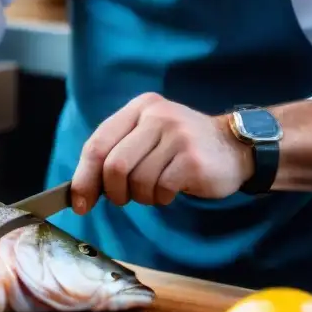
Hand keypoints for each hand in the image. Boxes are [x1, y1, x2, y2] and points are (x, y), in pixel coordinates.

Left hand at [70, 93, 254, 213]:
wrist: (233, 147)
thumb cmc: (179, 148)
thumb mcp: (146, 137)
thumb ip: (114, 154)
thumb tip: (79, 192)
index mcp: (138, 108)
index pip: (97, 144)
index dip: (84, 177)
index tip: (79, 203)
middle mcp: (157, 116)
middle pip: (114, 166)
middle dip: (113, 192)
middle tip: (123, 199)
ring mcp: (177, 135)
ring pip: (137, 181)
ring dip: (141, 196)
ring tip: (154, 189)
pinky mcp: (192, 159)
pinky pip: (161, 189)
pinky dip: (161, 198)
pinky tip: (171, 190)